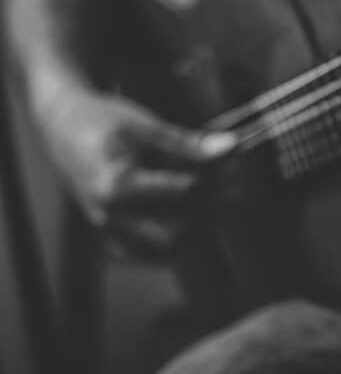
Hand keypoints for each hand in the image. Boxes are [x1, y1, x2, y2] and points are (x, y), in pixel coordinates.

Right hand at [37, 87, 235, 254]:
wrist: (65, 129)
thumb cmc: (103, 123)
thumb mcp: (147, 125)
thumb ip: (189, 142)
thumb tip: (231, 147)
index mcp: (116, 186)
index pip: (183, 195)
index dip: (217, 182)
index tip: (238, 170)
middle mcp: (110, 217)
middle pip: (178, 233)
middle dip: (213, 213)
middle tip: (235, 190)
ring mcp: (109, 233)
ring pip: (168, 251)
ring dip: (200, 231)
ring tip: (220, 203)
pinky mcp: (112, 239)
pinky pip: (152, 256)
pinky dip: (179, 244)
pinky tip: (196, 221)